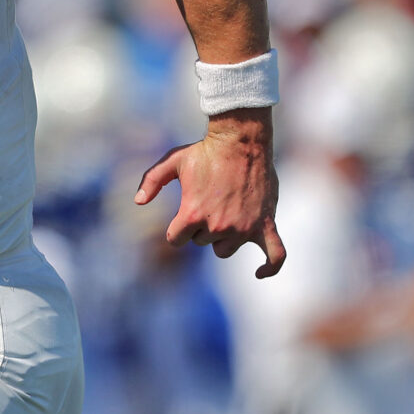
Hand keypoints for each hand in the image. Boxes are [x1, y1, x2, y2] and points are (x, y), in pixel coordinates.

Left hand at [135, 107, 284, 277]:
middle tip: (209, 199)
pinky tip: (258, 273)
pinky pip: (275, 255)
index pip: (176, 240)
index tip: (182, 214)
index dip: (177, 228)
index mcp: (192, 214)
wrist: (241, 140)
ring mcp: (244, 228)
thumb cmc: (205, 150)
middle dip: (201, 226)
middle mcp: (218, 226)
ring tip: (225, 208)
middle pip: (202, 242)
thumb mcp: (172, 161)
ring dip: (223, 237)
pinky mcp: (266, 224)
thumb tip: (138, 202)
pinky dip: (269, 267)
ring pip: (225, 249)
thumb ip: (151, 180)